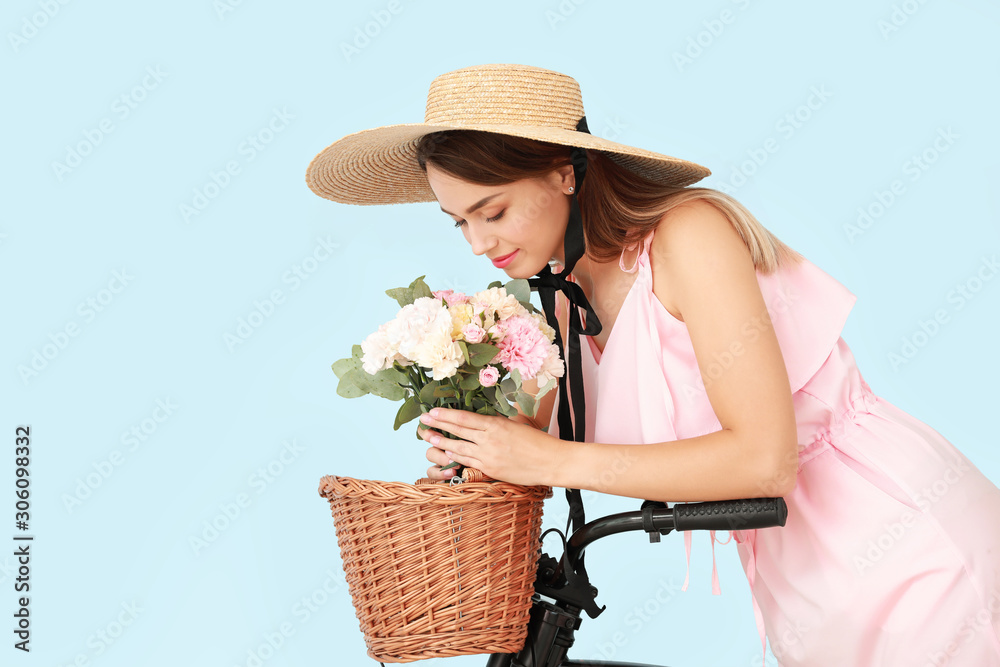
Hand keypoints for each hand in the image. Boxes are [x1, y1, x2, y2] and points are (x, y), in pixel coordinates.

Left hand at [418, 407, 560, 485]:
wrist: (551, 462)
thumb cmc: (538, 440)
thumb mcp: (517, 422)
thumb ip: (498, 420)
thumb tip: (484, 416)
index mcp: (496, 425)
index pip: (465, 418)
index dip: (446, 415)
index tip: (432, 411)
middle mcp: (489, 440)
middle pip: (457, 432)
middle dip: (438, 426)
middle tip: (422, 422)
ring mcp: (488, 457)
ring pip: (458, 449)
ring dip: (441, 443)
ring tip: (428, 438)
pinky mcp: (490, 470)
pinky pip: (468, 462)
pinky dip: (455, 457)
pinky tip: (446, 454)